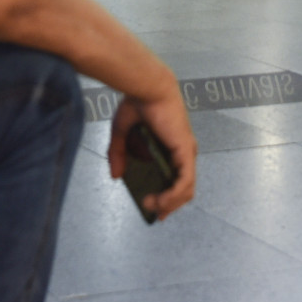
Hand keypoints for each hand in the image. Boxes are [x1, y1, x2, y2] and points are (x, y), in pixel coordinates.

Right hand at [108, 86, 196, 221]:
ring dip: (169, 203)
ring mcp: (186, 152)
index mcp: (171, 146)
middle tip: (155, 214)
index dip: (168, 195)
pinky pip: (184, 183)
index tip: (155, 208)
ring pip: (186, 189)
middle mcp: (182, 151)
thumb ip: (119, 154)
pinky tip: (160, 202)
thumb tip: (116, 176)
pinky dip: (172, 196)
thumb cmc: (137, 103)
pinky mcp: (185, 152)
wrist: (146, 86)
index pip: (175, 177)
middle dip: (169, 205)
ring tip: (151, 207)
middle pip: (182, 187)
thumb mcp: (121, 133)